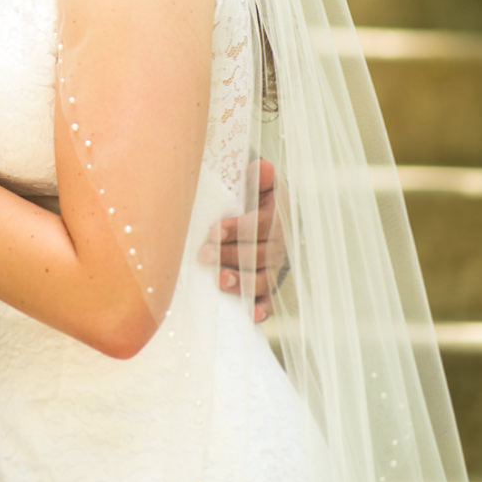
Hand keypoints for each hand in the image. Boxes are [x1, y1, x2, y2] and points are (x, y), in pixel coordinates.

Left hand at [199, 158, 287, 320]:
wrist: (249, 206)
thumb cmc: (244, 193)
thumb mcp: (250, 181)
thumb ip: (256, 177)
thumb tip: (263, 167)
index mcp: (275, 216)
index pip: (261, 224)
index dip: (240, 228)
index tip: (215, 230)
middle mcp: (278, 243)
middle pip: (260, 254)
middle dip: (232, 255)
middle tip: (203, 255)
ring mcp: (273, 265)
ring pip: (264, 278)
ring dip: (244, 282)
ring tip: (220, 280)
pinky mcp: (266, 282)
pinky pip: (268, 298)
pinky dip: (262, 308)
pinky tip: (252, 315)